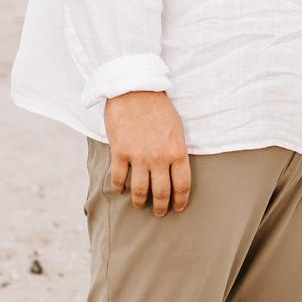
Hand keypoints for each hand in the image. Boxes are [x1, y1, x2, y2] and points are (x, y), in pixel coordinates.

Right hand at [103, 91, 190, 217]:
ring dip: (140, 202)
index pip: (182, 185)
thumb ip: (177, 150)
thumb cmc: (159, 106)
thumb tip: (176, 168)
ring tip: (140, 205)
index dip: (180, 201)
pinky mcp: (120, 152)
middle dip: (160, 207)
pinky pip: (119, 178)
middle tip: (159, 212)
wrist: (135, 89)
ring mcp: (138, 156)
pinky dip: (119, 188)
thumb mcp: (177, 127)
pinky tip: (121, 190)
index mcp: (177, 151)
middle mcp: (159, 158)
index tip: (177, 207)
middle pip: (161, 193)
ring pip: (139, 191)